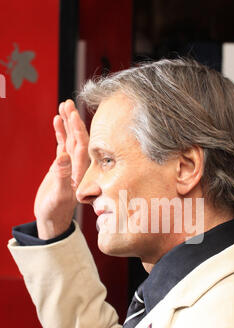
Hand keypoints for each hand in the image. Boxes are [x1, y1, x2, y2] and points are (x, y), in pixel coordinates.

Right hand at [34, 99, 89, 238]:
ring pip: (71, 139)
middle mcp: (79, 166)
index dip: (79, 131)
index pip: (83, 147)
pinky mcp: (62, 165)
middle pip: (79, 139)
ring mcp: (70, 165)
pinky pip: (62, 145)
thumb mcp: (58, 195)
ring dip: (68, 123)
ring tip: (64, 105)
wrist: (50, 219)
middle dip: (74, 121)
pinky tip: (57, 120)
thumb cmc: (55, 211)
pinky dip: (60, 133)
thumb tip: (62, 156)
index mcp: (81, 172)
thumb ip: (62, 176)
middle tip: (69, 104)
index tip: (73, 116)